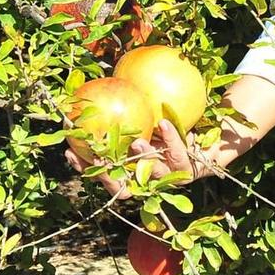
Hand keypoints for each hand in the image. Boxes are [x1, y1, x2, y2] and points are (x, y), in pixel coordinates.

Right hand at [63, 119, 194, 198]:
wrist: (204, 137)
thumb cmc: (164, 121)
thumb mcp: (140, 113)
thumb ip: (118, 107)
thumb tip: (90, 84)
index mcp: (130, 169)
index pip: (100, 175)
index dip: (83, 168)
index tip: (70, 150)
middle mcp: (145, 179)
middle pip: (121, 189)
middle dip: (109, 178)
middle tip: (99, 157)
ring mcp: (166, 178)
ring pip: (151, 175)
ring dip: (142, 158)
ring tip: (137, 141)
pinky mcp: (185, 171)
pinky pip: (176, 155)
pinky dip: (170, 139)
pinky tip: (163, 122)